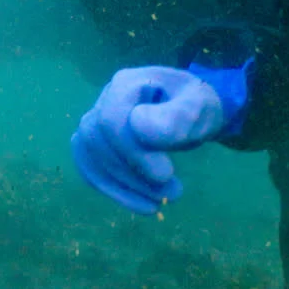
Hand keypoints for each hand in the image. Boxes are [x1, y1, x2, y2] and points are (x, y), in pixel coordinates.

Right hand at [71, 66, 231, 214]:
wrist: (193, 111)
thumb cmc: (197, 106)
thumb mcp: (199, 107)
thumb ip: (176, 116)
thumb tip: (139, 127)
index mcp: (126, 84)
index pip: (111, 120)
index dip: (133, 152)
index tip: (167, 174)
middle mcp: (104, 99)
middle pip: (97, 140)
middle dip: (132, 174)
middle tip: (173, 193)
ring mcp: (95, 120)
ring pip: (90, 156)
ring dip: (122, 187)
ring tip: (160, 202)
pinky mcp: (95, 143)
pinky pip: (89, 167)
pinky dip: (112, 190)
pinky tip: (141, 204)